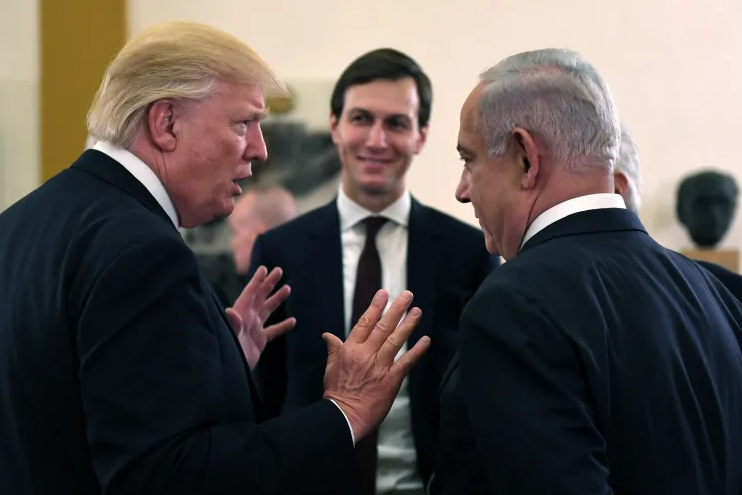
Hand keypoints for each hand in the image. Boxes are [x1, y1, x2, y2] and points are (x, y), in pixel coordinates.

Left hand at [226, 266, 295, 369]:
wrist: (230, 372)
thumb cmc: (228, 353)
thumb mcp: (230, 337)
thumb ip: (232, 325)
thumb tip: (230, 311)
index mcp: (241, 314)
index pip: (250, 293)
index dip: (257, 281)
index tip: (264, 268)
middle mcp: (248, 318)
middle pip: (260, 297)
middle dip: (269, 284)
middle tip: (279, 271)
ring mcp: (254, 329)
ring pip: (268, 310)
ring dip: (277, 300)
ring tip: (288, 289)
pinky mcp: (259, 341)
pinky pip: (273, 330)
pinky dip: (282, 326)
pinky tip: (293, 321)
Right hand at [322, 289, 429, 440]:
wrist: (343, 417)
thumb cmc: (336, 393)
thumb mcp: (330, 367)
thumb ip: (334, 349)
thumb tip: (327, 335)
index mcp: (350, 349)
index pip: (364, 322)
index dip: (375, 307)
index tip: (384, 293)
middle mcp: (366, 354)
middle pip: (383, 327)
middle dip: (396, 309)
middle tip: (407, 295)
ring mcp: (379, 366)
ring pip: (396, 340)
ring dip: (408, 324)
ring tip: (417, 311)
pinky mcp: (391, 380)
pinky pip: (406, 362)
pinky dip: (416, 350)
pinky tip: (426, 340)